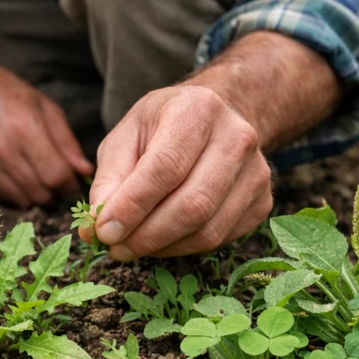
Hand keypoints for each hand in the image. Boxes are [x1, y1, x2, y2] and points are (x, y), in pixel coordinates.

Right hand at [0, 48, 93, 206]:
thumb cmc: (7, 93)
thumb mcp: (44, 106)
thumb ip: (67, 141)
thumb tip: (84, 171)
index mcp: (24, 128)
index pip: (56, 175)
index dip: (71, 185)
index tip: (75, 182)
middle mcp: (1, 150)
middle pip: (41, 193)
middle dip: (56, 191)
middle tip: (57, 178)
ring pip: (23, 200)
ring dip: (37, 193)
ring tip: (38, 175)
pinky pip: (4, 197)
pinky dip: (16, 191)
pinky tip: (17, 173)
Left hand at [80, 85, 272, 259]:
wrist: (212, 121)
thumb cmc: (161, 128)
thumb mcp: (126, 138)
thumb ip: (108, 180)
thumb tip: (94, 230)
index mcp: (198, 109)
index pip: (165, 167)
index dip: (132, 206)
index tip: (103, 232)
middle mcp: (237, 137)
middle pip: (193, 204)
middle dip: (147, 236)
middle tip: (115, 248)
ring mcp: (257, 171)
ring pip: (208, 230)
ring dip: (163, 247)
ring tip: (133, 245)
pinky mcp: (263, 201)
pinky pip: (221, 239)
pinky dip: (184, 248)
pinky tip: (163, 238)